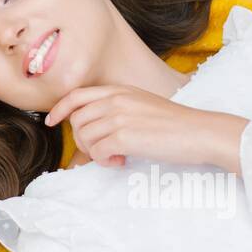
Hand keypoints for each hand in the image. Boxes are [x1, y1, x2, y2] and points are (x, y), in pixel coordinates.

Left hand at [43, 84, 248, 169]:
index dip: (59, 109)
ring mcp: (119, 117)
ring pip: (84, 138)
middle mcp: (115, 100)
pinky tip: (122, 161)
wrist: (200, 131)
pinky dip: (105, 161)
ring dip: (95, 153)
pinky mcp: (124, 137)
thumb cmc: (175, 123)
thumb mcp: (142, 105)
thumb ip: (117, 110)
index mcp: (119, 90)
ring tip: (116, 156)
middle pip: (77, 120)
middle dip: (81, 140)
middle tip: (101, 151)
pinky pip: (97, 152)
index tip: (51, 121)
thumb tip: (96, 130)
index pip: (77, 95)